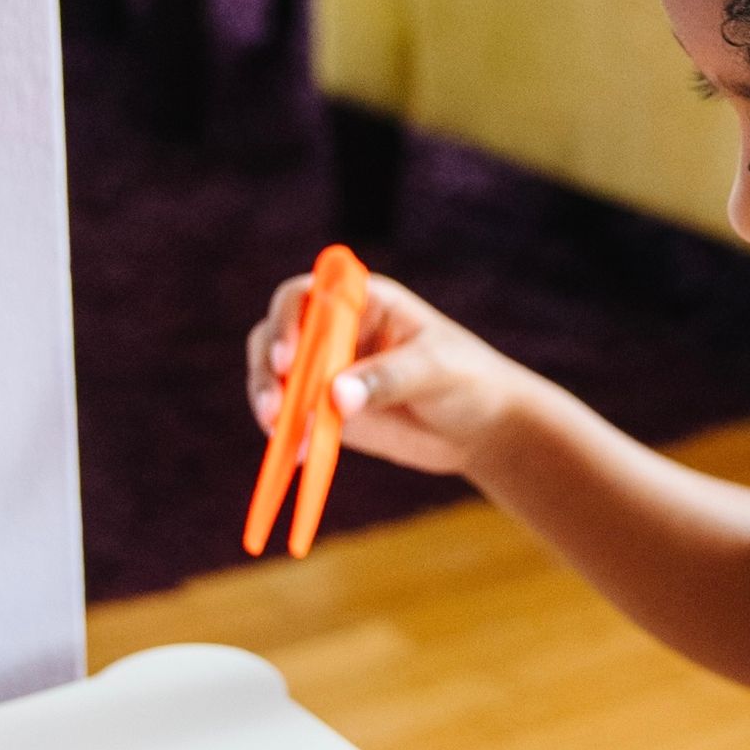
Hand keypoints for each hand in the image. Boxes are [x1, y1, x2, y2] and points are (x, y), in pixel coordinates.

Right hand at [245, 271, 534, 478]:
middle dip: (267, 368)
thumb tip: (335, 397)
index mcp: (362, 301)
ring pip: (275, 376)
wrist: (481, 427)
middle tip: (275, 407)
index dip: (288, 322)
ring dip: (268, 400)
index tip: (289, 358)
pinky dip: (286, 432)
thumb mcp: (435, 371)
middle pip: (277, 335)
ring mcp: (326, 371)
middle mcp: (335, 331)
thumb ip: (387, 379)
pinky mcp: (326, 410)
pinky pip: (292, 416)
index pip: (307, 297)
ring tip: (280, 431)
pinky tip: (295, 453)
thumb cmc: (467, 380)